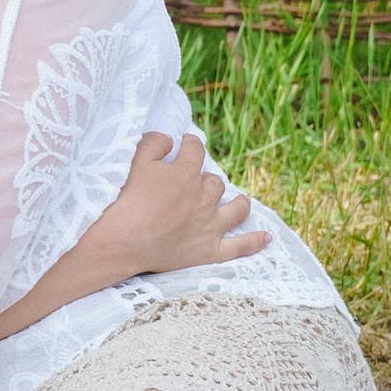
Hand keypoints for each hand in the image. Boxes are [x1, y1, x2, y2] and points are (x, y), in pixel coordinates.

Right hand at [92, 130, 267, 279]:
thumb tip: (169, 139)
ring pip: (235, 209)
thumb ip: (154, 144)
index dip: (191, 145)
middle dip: (206, 180)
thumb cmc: (128, 201)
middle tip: (194, 184)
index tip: (186, 145)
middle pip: (214, 182)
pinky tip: (266, 238)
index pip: (196, 150)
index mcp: (187, 173)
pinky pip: (239, 246)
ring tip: (240, 201)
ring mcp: (210, 225)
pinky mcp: (210, 250)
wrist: (125, 241)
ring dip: (239, 203)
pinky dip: (254, 241)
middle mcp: (204, 197)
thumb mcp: (136, 162)